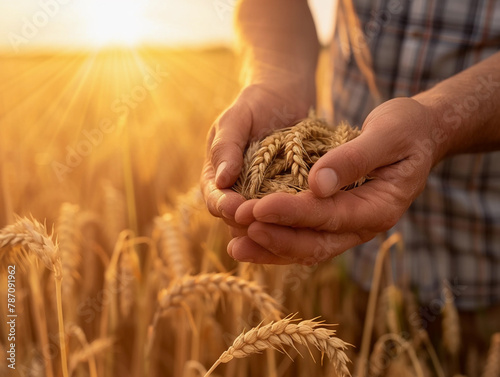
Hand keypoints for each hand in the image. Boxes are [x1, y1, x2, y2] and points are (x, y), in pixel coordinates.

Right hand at [201, 82, 314, 229]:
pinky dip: (298, 219)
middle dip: (251, 223)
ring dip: (276, 227)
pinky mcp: (290, 199)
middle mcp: (240, 194)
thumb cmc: (256, 104)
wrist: (288, 98)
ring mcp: (265, 200)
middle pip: (239, 220)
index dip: (225, 207)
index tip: (237, 208)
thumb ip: (226, 147)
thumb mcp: (236, 119)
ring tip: (289, 225)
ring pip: (266, 224)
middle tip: (266, 222)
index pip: (216, 201)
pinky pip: (292, 215)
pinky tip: (309, 218)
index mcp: (219, 178)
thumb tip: (221, 180)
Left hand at [229, 97, 441, 264]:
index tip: (257, 208)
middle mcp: (364, 225)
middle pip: (315, 243)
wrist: (419, 134)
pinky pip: (306, 237)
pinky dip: (279, 240)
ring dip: (271, 248)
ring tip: (236, 248)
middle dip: (275, 237)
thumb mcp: (388, 134)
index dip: (292, 213)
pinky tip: (252, 238)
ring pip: (307, 248)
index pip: (329, 216)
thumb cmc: (407, 128)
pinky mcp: (337, 220)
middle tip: (239, 228)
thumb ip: (353, 159)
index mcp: (380, 207)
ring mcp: (350, 226)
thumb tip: (316, 184)